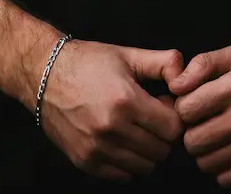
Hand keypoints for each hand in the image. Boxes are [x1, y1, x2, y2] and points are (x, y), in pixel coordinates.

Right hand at [36, 37, 185, 181]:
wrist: (44, 74)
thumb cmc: (89, 62)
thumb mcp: (128, 54)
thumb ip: (163, 62)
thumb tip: (186, 75)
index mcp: (126, 100)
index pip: (173, 128)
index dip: (174, 116)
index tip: (163, 104)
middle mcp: (111, 129)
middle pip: (161, 150)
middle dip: (162, 134)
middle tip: (151, 116)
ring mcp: (97, 148)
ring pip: (144, 166)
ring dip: (147, 150)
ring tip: (136, 128)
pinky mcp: (85, 161)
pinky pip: (123, 176)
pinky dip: (129, 162)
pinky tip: (122, 140)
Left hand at [164, 44, 230, 187]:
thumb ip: (204, 64)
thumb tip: (176, 83)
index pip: (187, 109)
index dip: (183, 107)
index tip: (193, 104)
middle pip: (193, 141)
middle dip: (191, 132)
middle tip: (202, 123)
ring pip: (207, 163)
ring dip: (206, 151)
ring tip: (216, 136)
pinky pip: (227, 179)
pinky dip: (223, 168)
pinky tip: (230, 150)